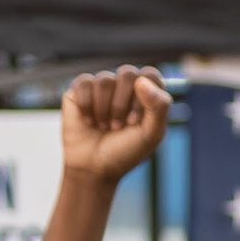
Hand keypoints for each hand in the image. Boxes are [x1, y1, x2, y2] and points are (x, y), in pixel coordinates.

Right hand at [56, 68, 171, 185]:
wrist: (94, 167)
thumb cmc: (126, 151)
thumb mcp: (152, 134)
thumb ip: (159, 107)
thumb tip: (142, 80)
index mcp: (147, 94)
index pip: (150, 75)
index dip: (144, 97)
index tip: (135, 121)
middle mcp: (125, 86)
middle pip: (127, 73)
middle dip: (122, 105)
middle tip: (118, 126)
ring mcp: (103, 87)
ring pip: (105, 79)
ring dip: (104, 109)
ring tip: (104, 126)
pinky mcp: (80, 90)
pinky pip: (85, 82)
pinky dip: (87, 106)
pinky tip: (89, 121)